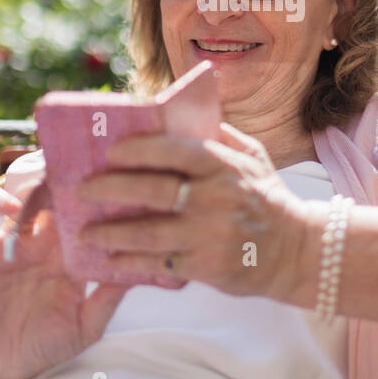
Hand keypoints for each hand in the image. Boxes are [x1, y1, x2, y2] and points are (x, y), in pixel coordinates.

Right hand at [0, 181, 132, 378]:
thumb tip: (140, 269)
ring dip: (39, 186)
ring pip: (26, 198)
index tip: (119, 186)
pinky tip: (11, 206)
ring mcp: (18, 245)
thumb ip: (109, 298)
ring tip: (51, 183)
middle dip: (74, 183)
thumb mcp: (86, 324)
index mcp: (73, 258)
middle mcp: (47, 245)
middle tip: (87, 169)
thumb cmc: (45, 345)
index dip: (104, 202)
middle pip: (61, 200)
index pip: (91, 219)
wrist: (0, 366)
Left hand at [75, 122, 310, 300]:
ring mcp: (212, 235)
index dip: (141, 148)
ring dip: (111, 232)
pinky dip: (130, 263)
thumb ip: (218, 136)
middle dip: (111, 189)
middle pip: (155, 190)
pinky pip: (160, 263)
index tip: (110, 151)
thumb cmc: (266, 197)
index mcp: (225, 165)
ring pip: (151, 232)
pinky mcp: (208, 267)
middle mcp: (218, 198)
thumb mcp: (253, 157)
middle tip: (81, 190)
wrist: (296, 251)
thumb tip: (177, 111)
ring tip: (83, 232)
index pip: (177, 149)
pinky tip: (107, 261)